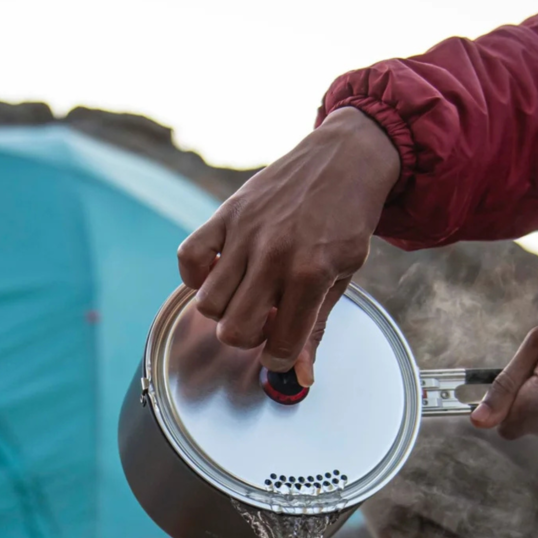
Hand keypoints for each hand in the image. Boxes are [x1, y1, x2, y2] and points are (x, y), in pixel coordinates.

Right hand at [176, 107, 400, 382]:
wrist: (345, 159)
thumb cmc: (347, 220)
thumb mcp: (343, 275)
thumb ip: (316, 327)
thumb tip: (301, 377)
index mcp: (311, 274)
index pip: (279, 345)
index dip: (279, 358)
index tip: (281, 349)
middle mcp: (274, 255)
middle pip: (233, 330)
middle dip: (249, 337)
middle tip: (266, 319)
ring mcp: (246, 233)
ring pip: (208, 303)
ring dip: (224, 311)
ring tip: (247, 295)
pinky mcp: (227, 213)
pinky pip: (189, 258)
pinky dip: (196, 276)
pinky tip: (219, 274)